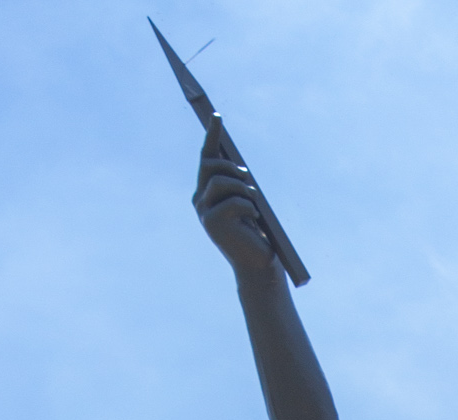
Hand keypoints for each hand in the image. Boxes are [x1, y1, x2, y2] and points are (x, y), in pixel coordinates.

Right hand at [193, 116, 274, 273]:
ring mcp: (204, 212)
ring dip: (242, 188)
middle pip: (209, 165)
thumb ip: (238, 185)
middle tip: (246, 176)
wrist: (257, 264)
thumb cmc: (254, 233)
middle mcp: (200, 200)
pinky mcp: (212, 223)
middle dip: (230, 165)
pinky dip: (248, 206)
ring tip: (254, 202)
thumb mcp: (247, 203)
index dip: (211, 136)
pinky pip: (233, 201)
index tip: (217, 117)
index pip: (206, 158)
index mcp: (206, 193)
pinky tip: (254, 219)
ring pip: (221, 182)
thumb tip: (239, 166)